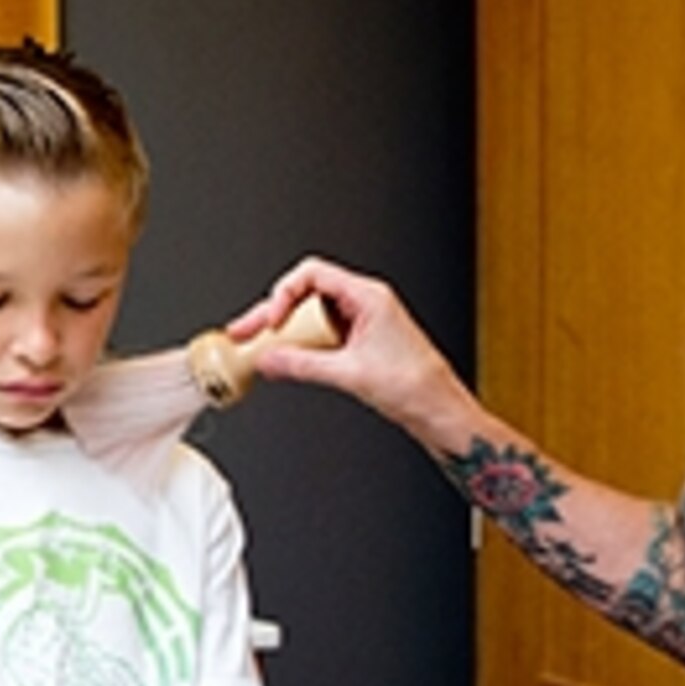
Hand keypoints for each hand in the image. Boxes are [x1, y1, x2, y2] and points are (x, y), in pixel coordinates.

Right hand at [228, 256, 471, 442]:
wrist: (439, 411)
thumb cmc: (416, 386)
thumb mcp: (350, 374)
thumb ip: (303, 365)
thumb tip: (269, 359)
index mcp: (369, 296)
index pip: (312, 274)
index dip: (284, 293)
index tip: (271, 321)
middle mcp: (365, 303)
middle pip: (306, 296)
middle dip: (273, 314)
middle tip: (245, 332)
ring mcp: (361, 323)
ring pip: (311, 317)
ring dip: (285, 333)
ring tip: (257, 349)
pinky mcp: (359, 343)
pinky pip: (320, 336)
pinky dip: (300, 346)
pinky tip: (284, 361)